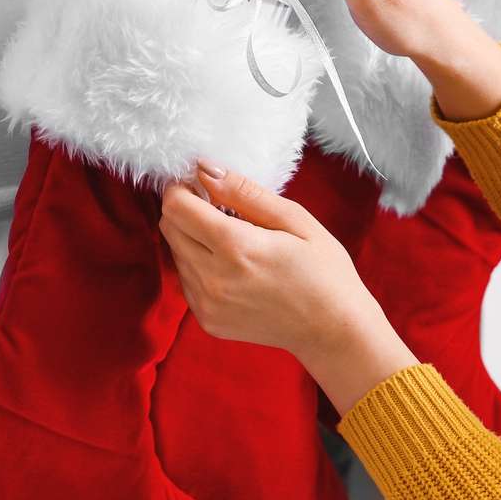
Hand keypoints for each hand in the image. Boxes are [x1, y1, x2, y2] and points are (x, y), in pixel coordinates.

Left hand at [160, 162, 419, 415]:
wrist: (332, 330)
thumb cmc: (323, 271)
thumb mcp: (294, 219)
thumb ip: (244, 192)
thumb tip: (204, 169)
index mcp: (236, 247)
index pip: (176, 207)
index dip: (183, 188)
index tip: (202, 186)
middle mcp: (213, 278)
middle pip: (168, 228)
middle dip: (185, 210)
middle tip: (219, 209)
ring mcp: (207, 304)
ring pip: (174, 253)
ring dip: (192, 239)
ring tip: (232, 241)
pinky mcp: (207, 320)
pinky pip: (185, 280)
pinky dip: (199, 266)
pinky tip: (232, 267)